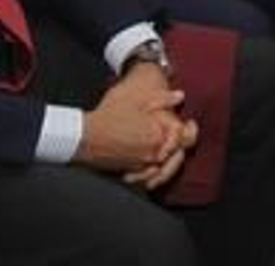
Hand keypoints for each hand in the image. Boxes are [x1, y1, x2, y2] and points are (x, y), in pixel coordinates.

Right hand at [106, 58, 198, 190]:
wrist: (84, 136)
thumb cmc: (109, 115)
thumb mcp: (136, 100)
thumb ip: (162, 98)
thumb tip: (179, 96)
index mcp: (159, 136)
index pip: (184, 137)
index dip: (190, 130)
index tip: (190, 124)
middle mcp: (153, 154)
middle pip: (177, 157)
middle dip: (181, 148)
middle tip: (182, 138)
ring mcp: (141, 166)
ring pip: (164, 170)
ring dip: (170, 162)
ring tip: (170, 153)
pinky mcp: (129, 173)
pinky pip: (147, 178)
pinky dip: (153, 173)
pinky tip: (152, 166)